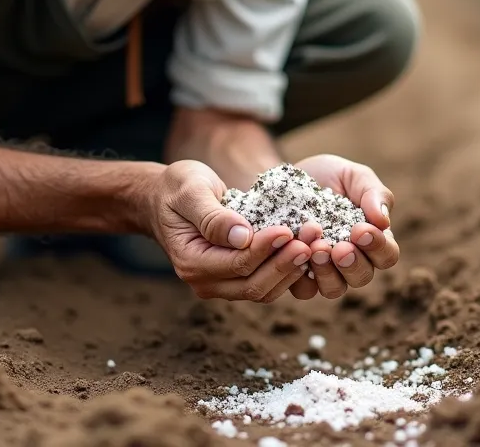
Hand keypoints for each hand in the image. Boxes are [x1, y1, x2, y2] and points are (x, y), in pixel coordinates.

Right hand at [146, 160, 312, 301]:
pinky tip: (306, 250)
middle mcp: (204, 282)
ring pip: (263, 290)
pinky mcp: (235, 279)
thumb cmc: (177, 189)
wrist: (165, 198)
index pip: (237, 264)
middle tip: (311, 241)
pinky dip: (287, 270)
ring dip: (291, 270)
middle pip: (253, 285)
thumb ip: (214, 216)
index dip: (265, 249)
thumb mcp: (191, 191)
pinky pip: (265, 283)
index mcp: (191, 262)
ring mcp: (220, 285)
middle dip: (285, 264)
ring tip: (315, 244)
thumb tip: (243, 236)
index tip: (287, 230)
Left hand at [284, 154, 400, 299]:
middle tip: (340, 248)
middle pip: (362, 277)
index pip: (387, 254)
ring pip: (334, 288)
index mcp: (372, 239)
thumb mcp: (353, 176)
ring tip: (316, 249)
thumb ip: (374, 194)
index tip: (359, 229)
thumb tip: (383, 221)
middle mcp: (352, 261)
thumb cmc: (328, 176)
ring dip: (327, 273)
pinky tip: (293, 254)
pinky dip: (300, 277)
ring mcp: (325, 271)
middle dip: (352, 263)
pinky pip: (304, 290)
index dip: (378, 247)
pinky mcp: (298, 275)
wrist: (285, 179)